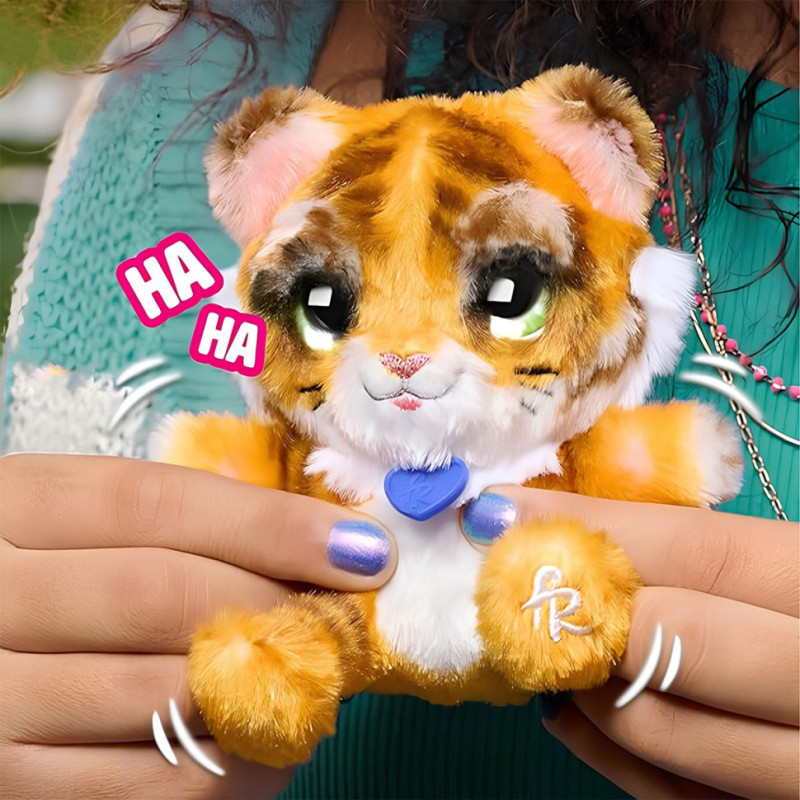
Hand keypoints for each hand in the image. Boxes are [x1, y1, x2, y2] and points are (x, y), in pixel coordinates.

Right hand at [0, 454, 395, 798]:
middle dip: (276, 607)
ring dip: (267, 690)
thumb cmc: (50, 572)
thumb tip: (320, 551)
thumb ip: (180, 527)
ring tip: (325, 681)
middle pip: (162, 596)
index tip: (364, 550)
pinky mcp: (6, 783)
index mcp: (16, 505)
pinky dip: (229, 772)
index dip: (271, 526)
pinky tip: (273, 747)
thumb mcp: (84, 525)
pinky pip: (143, 788)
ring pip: (161, 695)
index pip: (156, 503)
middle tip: (348, 622)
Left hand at [462, 487, 798, 798]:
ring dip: (582, 681)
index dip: (589, 528)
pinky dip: (601, 752)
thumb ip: (704, 553)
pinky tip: (569, 714)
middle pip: (673, 638)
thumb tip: (568, 528)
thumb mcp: (789, 569)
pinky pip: (667, 797)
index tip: (498, 513)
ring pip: (660, 729)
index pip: (698, 551)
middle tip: (517, 586)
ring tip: (555, 649)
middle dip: (582, 607)